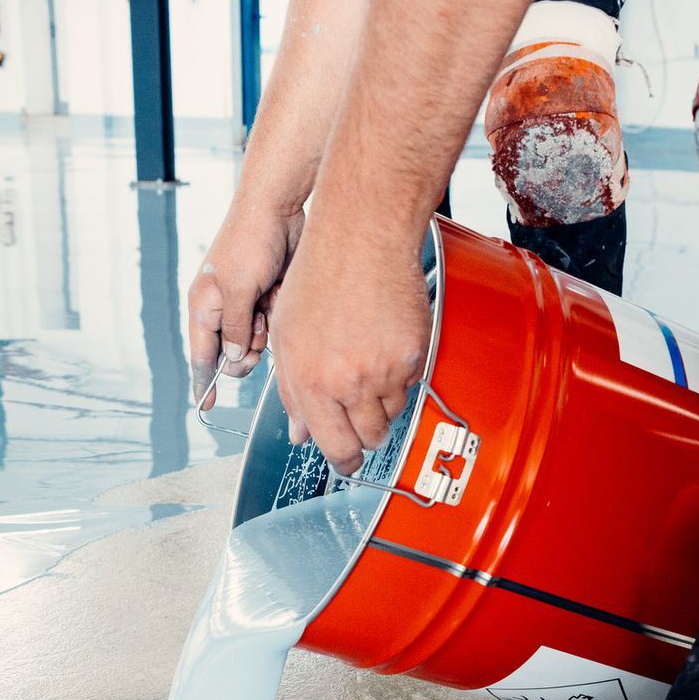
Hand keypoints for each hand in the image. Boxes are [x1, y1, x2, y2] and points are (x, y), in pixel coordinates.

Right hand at [187, 196, 303, 404]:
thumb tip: (233, 359)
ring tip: (268, 303)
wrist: (279, 207)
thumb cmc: (250, 239)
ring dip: (265, 331)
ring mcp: (246, 303)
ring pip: (256, 341)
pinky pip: (274, 324)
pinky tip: (278, 293)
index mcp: (203, 304)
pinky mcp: (268, 297)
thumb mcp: (239, 288)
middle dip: (247, 350)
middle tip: (258, 333)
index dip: (202, 382)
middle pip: (232, 353)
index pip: (200, 354)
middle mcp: (221, 307)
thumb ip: (235, 329)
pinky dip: (277, 315)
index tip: (206, 406)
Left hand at [268, 222, 429, 473]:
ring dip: (382, 401)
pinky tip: (383, 344)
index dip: (344, 461)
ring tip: (368, 363)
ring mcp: (385, 370)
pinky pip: (411, 384)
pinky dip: (401, 374)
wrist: (360, 238)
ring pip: (392, 412)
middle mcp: (349, 383)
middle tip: (360, 409)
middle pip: (369, 438)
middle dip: (365, 431)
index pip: (334, 447)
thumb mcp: (286, 337)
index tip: (349, 462)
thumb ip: (293, 391)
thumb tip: (300, 433)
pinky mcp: (413, 355)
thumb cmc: (317, 278)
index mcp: (311, 382)